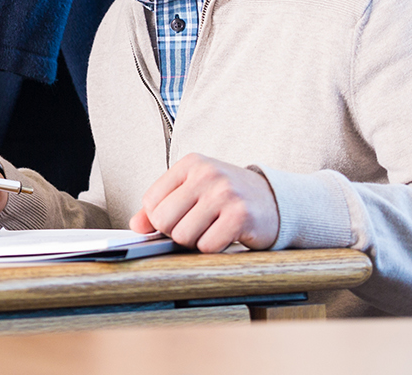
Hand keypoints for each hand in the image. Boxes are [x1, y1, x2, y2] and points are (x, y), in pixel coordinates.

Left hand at [128, 153, 278, 251]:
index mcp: (190, 164)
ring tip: (211, 230)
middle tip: (195, 228)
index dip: (159, 219)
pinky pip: (208, 246)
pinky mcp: (240, 216)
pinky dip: (214, 248)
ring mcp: (224, 194)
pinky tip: (225, 236)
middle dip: (175, 233)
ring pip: (183, 236)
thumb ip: (162, 205)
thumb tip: (136, 225)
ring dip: (195, 242)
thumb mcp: (194, 190)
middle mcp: (206, 175)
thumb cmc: (229, 196)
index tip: (177, 219)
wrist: (275, 201)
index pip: (151, 201)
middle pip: (164, 220)